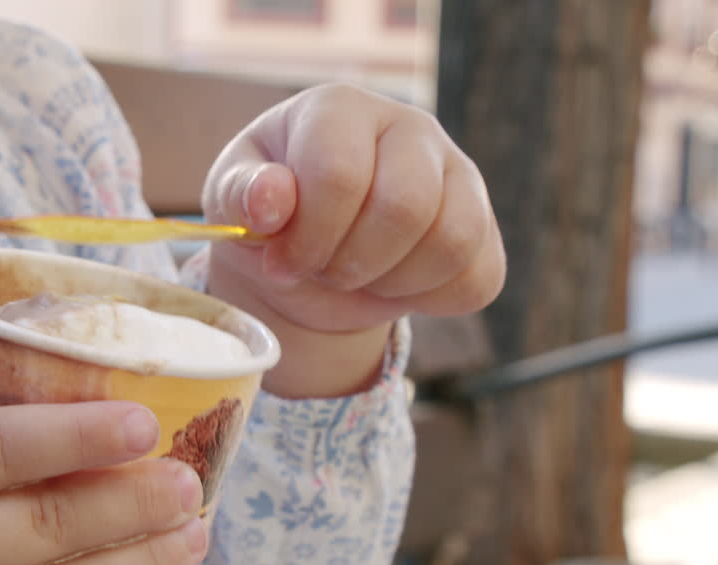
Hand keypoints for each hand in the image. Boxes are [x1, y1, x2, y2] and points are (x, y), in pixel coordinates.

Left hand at [202, 84, 504, 396]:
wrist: (307, 255)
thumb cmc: (269, 216)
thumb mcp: (233, 202)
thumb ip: (242, 194)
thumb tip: (271, 199)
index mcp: (339, 109)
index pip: (341, 175)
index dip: (309, 236)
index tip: (283, 261)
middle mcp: (410, 127)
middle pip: (406, 208)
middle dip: (352, 263)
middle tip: (322, 270)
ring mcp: (458, 174)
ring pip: (453, 243)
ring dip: (390, 283)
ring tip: (355, 275)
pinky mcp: (484, 227)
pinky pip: (478, 278)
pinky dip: (429, 301)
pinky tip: (392, 285)